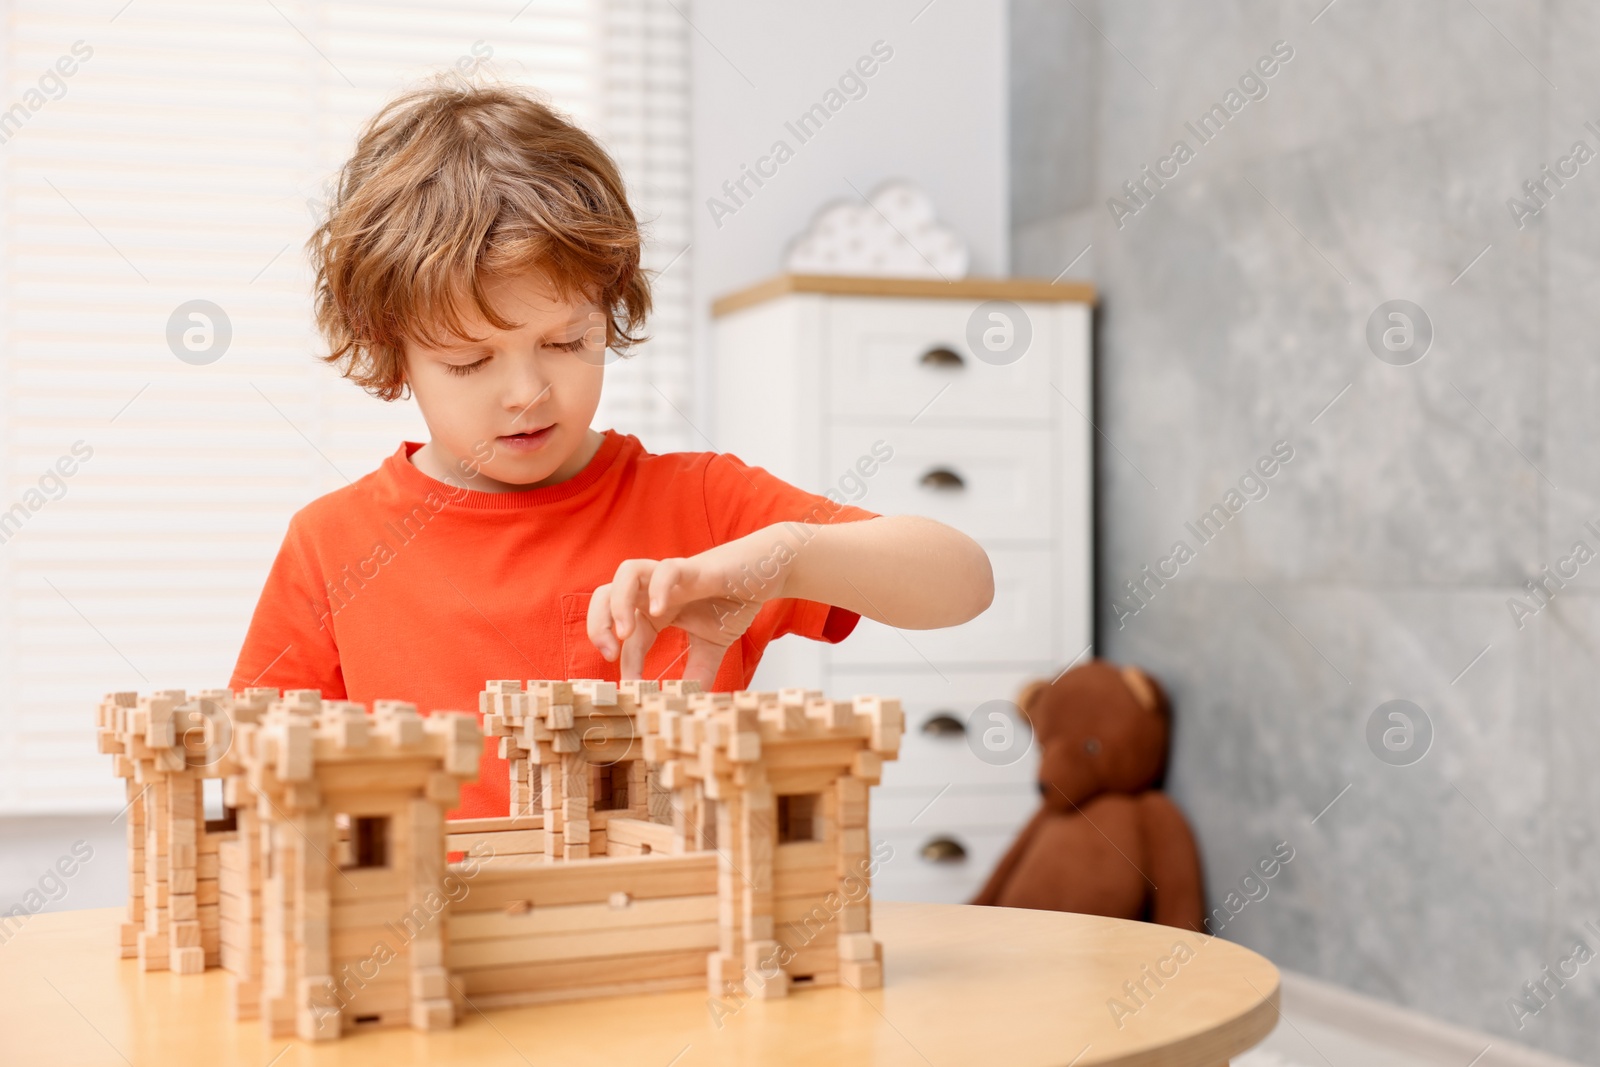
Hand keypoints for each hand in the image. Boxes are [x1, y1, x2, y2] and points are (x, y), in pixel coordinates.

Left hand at [586, 539, 784, 683]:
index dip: (624, 661)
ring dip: (617, 604)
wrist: (766, 573)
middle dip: (598, 625)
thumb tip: (688, 704)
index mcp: (655, 610)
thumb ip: (698, 672)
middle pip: (605, 596)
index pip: (627, 635)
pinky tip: (659, 611)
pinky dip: (656, 588)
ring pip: (625, 574)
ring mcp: (671, 576)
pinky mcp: (692, 568)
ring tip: (626, 633)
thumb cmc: (735, 601)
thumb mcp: (712, 646)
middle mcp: (655, 591)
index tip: (632, 686)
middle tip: (610, 654)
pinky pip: (664, 570)